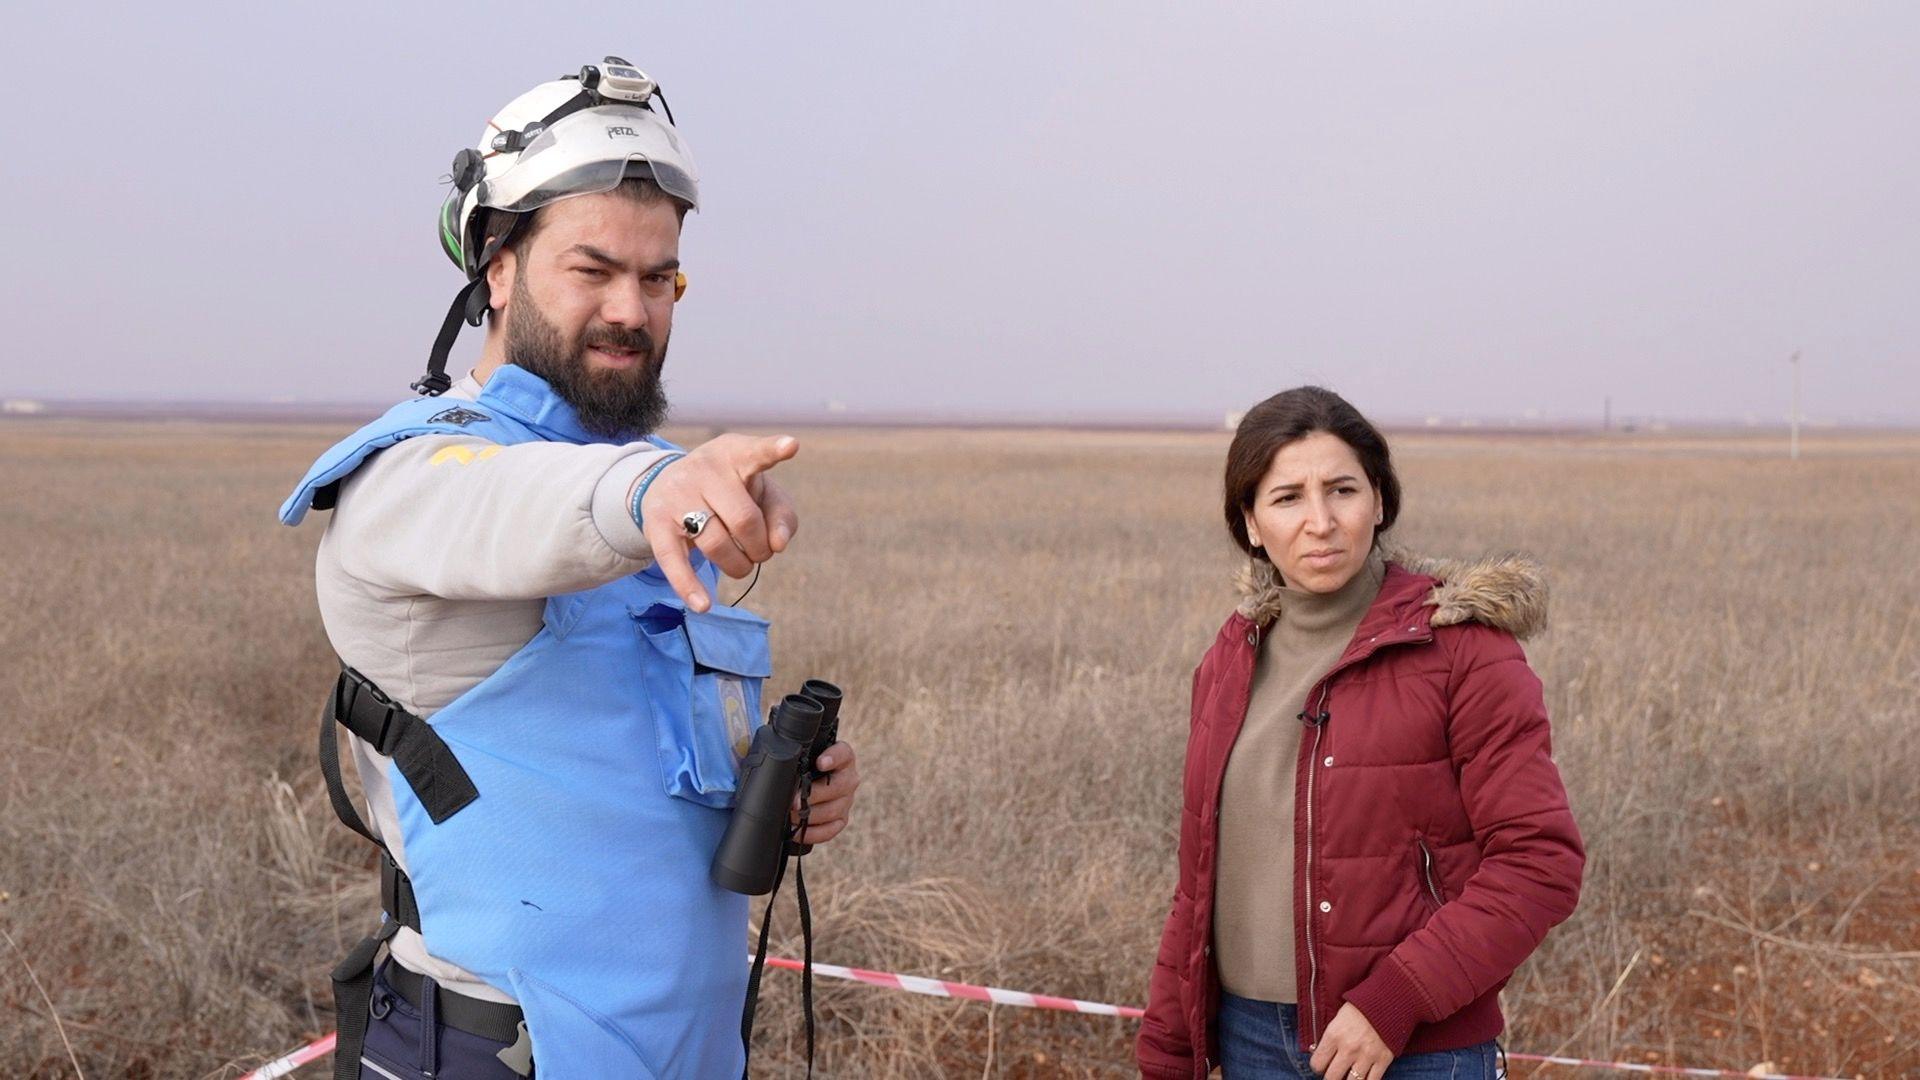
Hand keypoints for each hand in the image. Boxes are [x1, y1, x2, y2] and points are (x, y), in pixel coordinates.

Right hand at [639, 434, 799, 611]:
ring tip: (742, 563)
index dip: (772, 451)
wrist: (667, 484)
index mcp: (735, 454)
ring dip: (739, 565)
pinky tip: (703, 605)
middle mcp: (704, 469)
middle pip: (745, 521)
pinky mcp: (655, 523)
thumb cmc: (730, 490)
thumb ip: (782, 515)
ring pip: (717, 544)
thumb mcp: (761, 493)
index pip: (755, 453)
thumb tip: (778, 545)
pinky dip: (689, 585)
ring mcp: (677, 494)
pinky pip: (673, 560)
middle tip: (760, 552)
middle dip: (760, 547)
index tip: (790, 446)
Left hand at [790, 742, 858, 845]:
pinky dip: (813, 833)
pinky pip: (830, 830)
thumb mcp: (803, 758)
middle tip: (793, 801)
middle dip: (813, 796)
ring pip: (832, 811)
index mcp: (843, 758)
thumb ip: (798, 758)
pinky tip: (797, 830)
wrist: (809, 782)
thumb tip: (781, 768)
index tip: (820, 763)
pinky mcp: (841, 819)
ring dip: (809, 815)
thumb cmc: (804, 766)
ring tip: (790, 816)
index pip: (843, 754)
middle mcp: (848, 779)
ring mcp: (847, 801)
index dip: (833, 758)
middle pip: (837, 787)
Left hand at [1309, 1002, 1392, 1079]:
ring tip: (1348, 1075)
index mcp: (1334, 1035)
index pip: (1317, 1064)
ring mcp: (1366, 1056)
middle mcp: (1348, 1048)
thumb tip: (1317, 1053)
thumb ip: (1329, 1038)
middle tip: (1334, 1072)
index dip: (1317, 1066)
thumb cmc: (1361, 1008)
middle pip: (1332, 1078)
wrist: (1388, 1000)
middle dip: (1331, 1077)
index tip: (1321, 1065)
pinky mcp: (1383, 1060)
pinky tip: (1362, 1077)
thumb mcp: (1338, 1019)